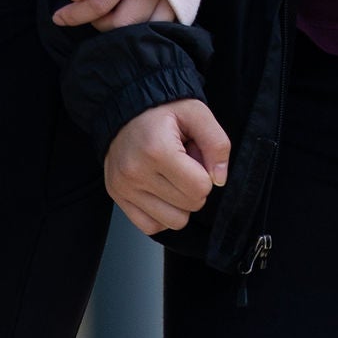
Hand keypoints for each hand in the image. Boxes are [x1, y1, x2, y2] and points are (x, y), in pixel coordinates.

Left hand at [54, 0, 175, 30]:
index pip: (99, 2)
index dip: (75, 14)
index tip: (59, 18)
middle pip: (122, 20)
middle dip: (99, 22)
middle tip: (92, 11)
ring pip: (144, 25)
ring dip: (123, 27)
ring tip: (113, 13)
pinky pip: (165, 22)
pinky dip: (147, 24)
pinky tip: (136, 14)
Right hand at [104, 99, 230, 236]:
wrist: (126, 110)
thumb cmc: (163, 111)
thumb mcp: (198, 113)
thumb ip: (218, 144)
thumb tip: (219, 179)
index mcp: (157, 150)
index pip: (200, 188)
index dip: (206, 175)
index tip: (195, 159)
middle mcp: (135, 172)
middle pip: (189, 206)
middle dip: (195, 187)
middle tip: (183, 165)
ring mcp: (123, 188)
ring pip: (172, 222)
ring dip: (180, 204)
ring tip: (171, 178)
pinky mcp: (117, 197)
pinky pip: (150, 226)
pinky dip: (162, 215)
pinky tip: (162, 193)